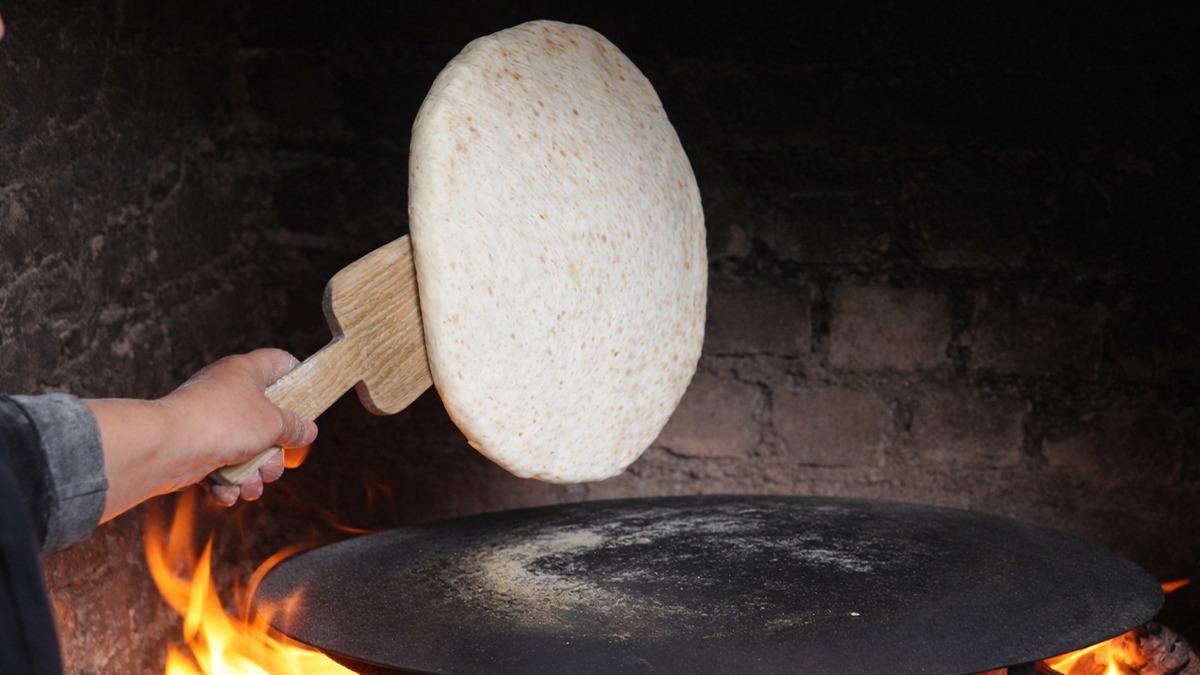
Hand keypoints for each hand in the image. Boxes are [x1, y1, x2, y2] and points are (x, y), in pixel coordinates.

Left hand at [88, 349, 317, 520]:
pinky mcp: (195, 447)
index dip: (298, 376)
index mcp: (246, 372)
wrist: (166, 448)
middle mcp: (227, 392)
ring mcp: (210, 420)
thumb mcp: (273, 423)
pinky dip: (227, 482)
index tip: (309, 400)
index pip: (280, 362)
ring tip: (252, 486)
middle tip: (274, 465)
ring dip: (253, 474)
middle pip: (267, 419)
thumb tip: (308, 431)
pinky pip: (220, 466)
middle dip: (274, 452)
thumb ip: (295, 426)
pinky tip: (228, 492)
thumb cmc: (223, 423)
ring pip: (245, 449)